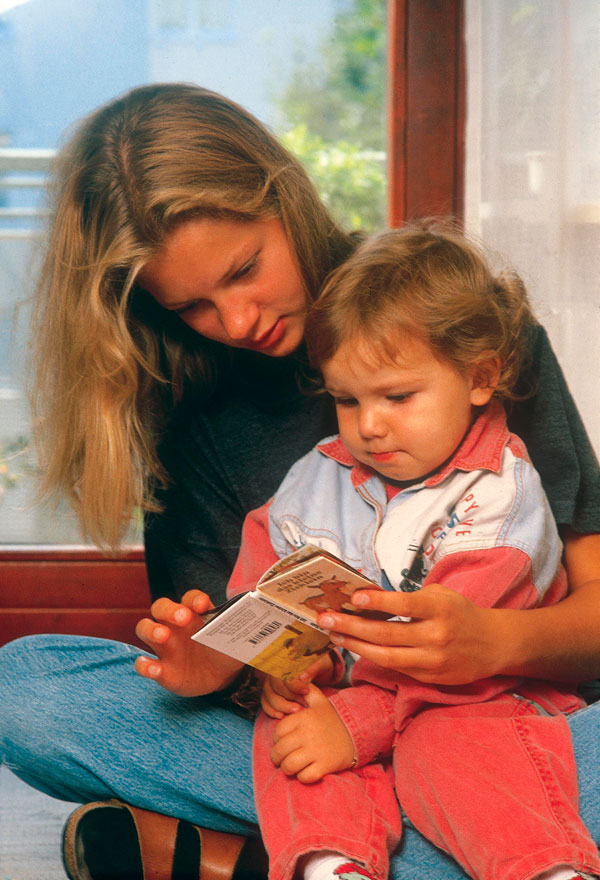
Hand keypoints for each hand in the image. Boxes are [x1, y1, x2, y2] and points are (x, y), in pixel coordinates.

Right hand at [135, 590, 242, 696]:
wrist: (222, 677)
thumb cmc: (226, 650)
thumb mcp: (235, 640)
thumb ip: (242, 629)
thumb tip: (261, 621)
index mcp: (194, 613)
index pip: (189, 598)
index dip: (194, 599)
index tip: (202, 604)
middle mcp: (175, 625)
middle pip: (161, 607)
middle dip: (169, 610)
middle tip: (182, 618)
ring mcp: (165, 646)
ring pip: (145, 628)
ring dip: (151, 630)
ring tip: (162, 637)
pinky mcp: (161, 669)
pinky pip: (145, 664)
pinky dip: (145, 665)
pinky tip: (153, 668)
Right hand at [261, 653, 334, 718]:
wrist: (319, 671)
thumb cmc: (319, 666)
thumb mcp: (320, 663)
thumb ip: (312, 668)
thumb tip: (303, 677)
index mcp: (286, 660)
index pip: (283, 672)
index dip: (293, 684)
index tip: (306, 691)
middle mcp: (275, 670)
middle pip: (274, 685)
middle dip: (288, 698)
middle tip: (302, 705)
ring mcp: (271, 682)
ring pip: (268, 695)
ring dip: (280, 706)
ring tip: (295, 712)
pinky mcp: (271, 693)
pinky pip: (265, 702)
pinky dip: (271, 710)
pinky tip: (281, 716)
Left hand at [270, 684, 354, 782]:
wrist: (358, 733)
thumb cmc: (333, 719)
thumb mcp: (319, 701)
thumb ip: (304, 690)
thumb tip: (291, 678)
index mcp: (303, 718)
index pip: (277, 732)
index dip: (277, 739)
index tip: (282, 741)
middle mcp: (307, 733)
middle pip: (280, 751)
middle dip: (277, 757)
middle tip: (282, 758)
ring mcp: (316, 751)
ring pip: (289, 766)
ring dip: (287, 769)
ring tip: (291, 766)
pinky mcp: (325, 766)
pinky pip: (304, 777)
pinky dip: (302, 777)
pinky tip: (306, 771)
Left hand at [318, 584, 504, 684]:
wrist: (493, 644)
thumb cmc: (460, 613)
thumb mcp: (441, 596)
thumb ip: (411, 598)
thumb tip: (369, 599)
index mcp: (440, 609)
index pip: (406, 605)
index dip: (379, 601)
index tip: (354, 597)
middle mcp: (436, 636)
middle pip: (387, 633)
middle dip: (351, 626)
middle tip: (324, 618)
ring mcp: (432, 660)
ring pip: (385, 656)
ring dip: (355, 644)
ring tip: (334, 634)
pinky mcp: (428, 677)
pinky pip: (395, 667)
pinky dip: (372, 656)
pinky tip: (355, 646)